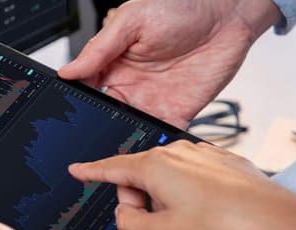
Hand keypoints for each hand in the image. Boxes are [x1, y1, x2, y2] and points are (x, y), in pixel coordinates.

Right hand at [59, 0, 281, 127]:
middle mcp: (132, 83)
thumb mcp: (132, 20)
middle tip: (90, 137)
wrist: (227, 12)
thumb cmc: (182, 6)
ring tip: (114, 147)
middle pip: (105, 114)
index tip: (68, 114)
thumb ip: (100, 48)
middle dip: (96, 127)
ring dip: (122, 139)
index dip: (76, 102)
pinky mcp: (179, 111)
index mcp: (115, 61)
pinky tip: (145, 149)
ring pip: (130, 128)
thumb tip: (69, 70)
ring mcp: (154, 100)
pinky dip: (153, 145)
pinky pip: (161, 134)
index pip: (87, 88)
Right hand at [69, 141, 295, 229]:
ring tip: (191, 226)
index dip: (91, 172)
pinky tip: (209, 216)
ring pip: (170, 178)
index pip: (111, 167)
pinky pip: (195, 178)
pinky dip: (193, 195)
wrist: (271, 221)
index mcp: (155, 166)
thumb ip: (129, 224)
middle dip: (141, 201)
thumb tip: (125, 216)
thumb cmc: (222, 227)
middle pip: (141, 176)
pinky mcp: (224, 162)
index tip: (78, 170)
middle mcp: (178, 152)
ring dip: (169, 200)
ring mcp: (203, 154)